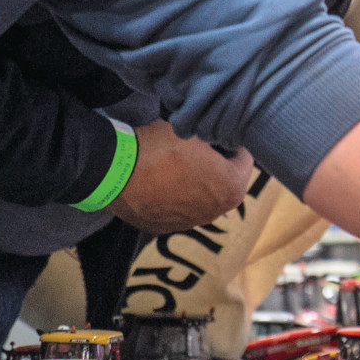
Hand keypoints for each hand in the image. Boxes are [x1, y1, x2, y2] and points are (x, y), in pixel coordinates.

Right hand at [109, 119, 254, 233]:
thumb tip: (218, 134)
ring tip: (177, 164)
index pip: (245, 159)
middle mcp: (215, 212)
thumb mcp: (194, 131)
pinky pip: (178, 208)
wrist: (114, 171)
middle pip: (225, 182)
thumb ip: (215, 136)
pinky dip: (174, 196)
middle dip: (218, 165)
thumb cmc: (159, 147)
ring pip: (202, 197)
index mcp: (231, 188)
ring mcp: (189, 223)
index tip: (219, 133)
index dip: (233, 142)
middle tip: (200, 146)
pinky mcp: (164, 228)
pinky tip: (160, 180)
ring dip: (196, 182)